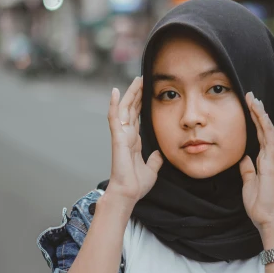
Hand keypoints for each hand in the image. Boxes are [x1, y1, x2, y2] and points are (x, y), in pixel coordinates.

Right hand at [101, 77, 162, 212]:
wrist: (128, 194)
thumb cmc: (136, 185)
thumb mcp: (152, 169)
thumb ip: (155, 160)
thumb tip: (159, 153)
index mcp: (134, 141)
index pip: (137, 117)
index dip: (141, 104)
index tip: (146, 91)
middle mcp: (126, 135)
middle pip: (131, 109)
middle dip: (136, 94)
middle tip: (142, 78)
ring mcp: (121, 135)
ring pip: (124, 109)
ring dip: (129, 94)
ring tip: (135, 80)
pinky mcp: (117, 138)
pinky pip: (114, 118)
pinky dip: (113, 104)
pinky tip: (115, 91)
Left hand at [239, 93, 273, 234]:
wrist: (267, 218)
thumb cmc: (259, 204)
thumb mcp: (248, 184)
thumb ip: (248, 170)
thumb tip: (244, 158)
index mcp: (265, 160)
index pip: (260, 135)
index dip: (255, 119)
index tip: (249, 105)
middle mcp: (270, 157)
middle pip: (265, 128)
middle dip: (258, 111)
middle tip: (250, 95)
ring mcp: (272, 159)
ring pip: (269, 130)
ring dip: (261, 114)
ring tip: (254, 99)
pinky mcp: (271, 164)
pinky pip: (269, 140)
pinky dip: (265, 126)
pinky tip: (260, 115)